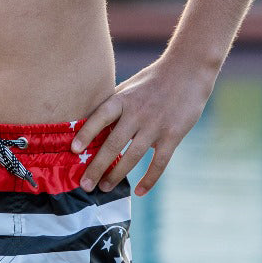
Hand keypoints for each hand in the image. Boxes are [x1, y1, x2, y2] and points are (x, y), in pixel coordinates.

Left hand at [72, 58, 216, 195]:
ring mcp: (155, 125)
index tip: (73, 150)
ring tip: (104, 188)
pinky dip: (149, 179)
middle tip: (85, 185)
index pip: (100, 117)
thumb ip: (113, 106)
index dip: (86, 133)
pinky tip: (139, 191)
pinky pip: (159, 163)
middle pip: (113, 144)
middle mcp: (137, 113)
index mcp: (123, 99)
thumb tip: (88, 124)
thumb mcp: (129, 87)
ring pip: (133, 156)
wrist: (188, 71)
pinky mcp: (173, 135)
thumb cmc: (153, 80)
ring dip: (116, 175)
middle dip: (97, 167)